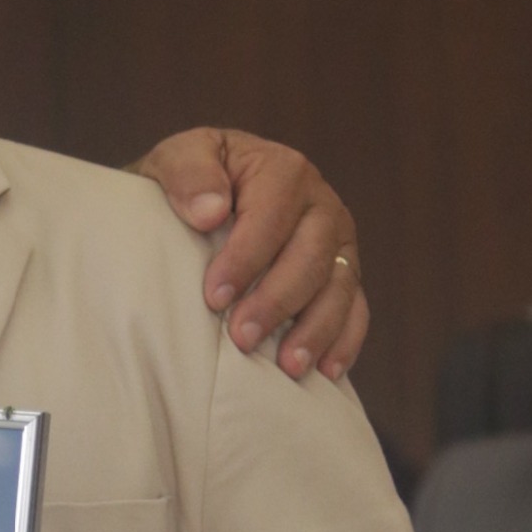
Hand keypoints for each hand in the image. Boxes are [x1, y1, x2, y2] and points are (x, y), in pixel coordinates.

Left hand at [134, 127, 368, 380]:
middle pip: (312, 255)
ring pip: (340, 287)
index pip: (273, 215)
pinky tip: (325, 372)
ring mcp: (337, 243)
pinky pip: (356, 309)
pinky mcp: (342, 275)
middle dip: (278, 300)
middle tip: (242, 339)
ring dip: (316, 329)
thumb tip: (210, 210)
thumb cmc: (189, 183)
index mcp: (283, 171)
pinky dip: (344, 341)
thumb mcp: (175, 158)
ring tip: (287, 366)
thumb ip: (187, 173)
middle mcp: (320, 205)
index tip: (214, 297)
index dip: (246, 257)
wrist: (201, 201)